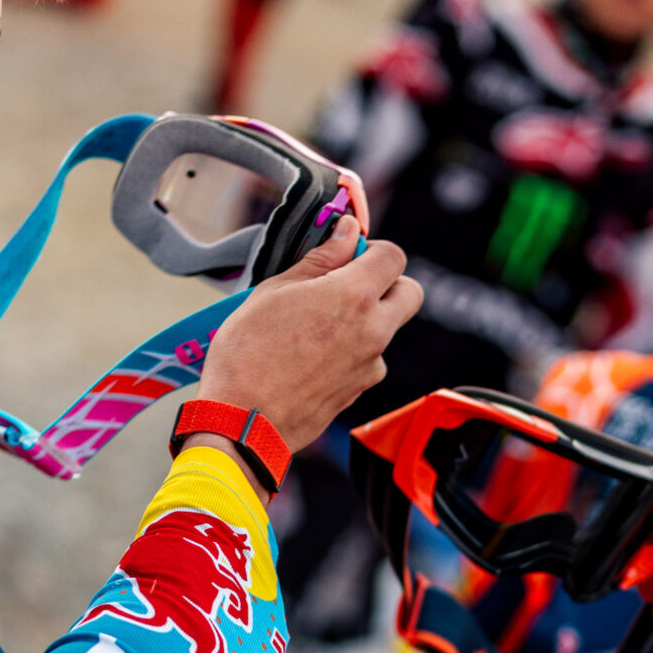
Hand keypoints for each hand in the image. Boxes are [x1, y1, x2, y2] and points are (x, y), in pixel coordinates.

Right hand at [194, 216, 418, 452]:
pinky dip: (351, 353)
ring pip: (387, 330)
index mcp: (354, 297)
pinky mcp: (360, 390)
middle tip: (347, 285)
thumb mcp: (276, 290)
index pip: (394, 256)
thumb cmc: (249, 353)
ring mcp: (371, 365)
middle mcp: (374, 331)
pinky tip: (313, 358)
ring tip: (316, 328)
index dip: (373, 250)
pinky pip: (368, 360)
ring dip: (365, 321)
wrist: (243, 420)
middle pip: (409, 294)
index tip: (349, 254)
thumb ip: (321, 259)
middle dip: (387, 283)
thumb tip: (347, 232)